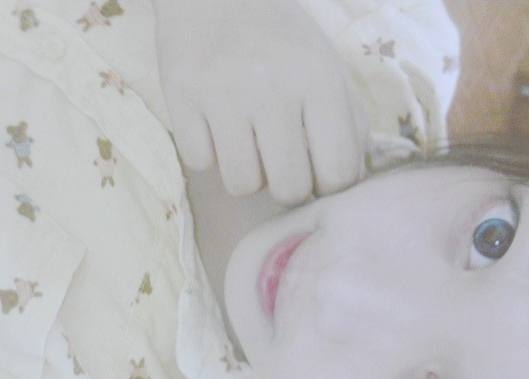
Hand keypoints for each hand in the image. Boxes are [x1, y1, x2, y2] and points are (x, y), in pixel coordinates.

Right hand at [153, 0, 367, 204]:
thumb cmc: (280, 38)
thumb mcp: (327, 68)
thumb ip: (348, 123)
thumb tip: (346, 182)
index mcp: (319, 80)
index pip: (337, 174)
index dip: (328, 187)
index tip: (317, 174)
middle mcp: (272, 88)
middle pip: (288, 190)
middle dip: (286, 187)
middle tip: (278, 163)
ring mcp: (222, 94)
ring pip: (241, 185)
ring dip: (245, 172)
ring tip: (245, 142)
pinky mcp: (180, 97)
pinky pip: (199, 163)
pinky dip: (207, 151)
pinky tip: (213, 124)